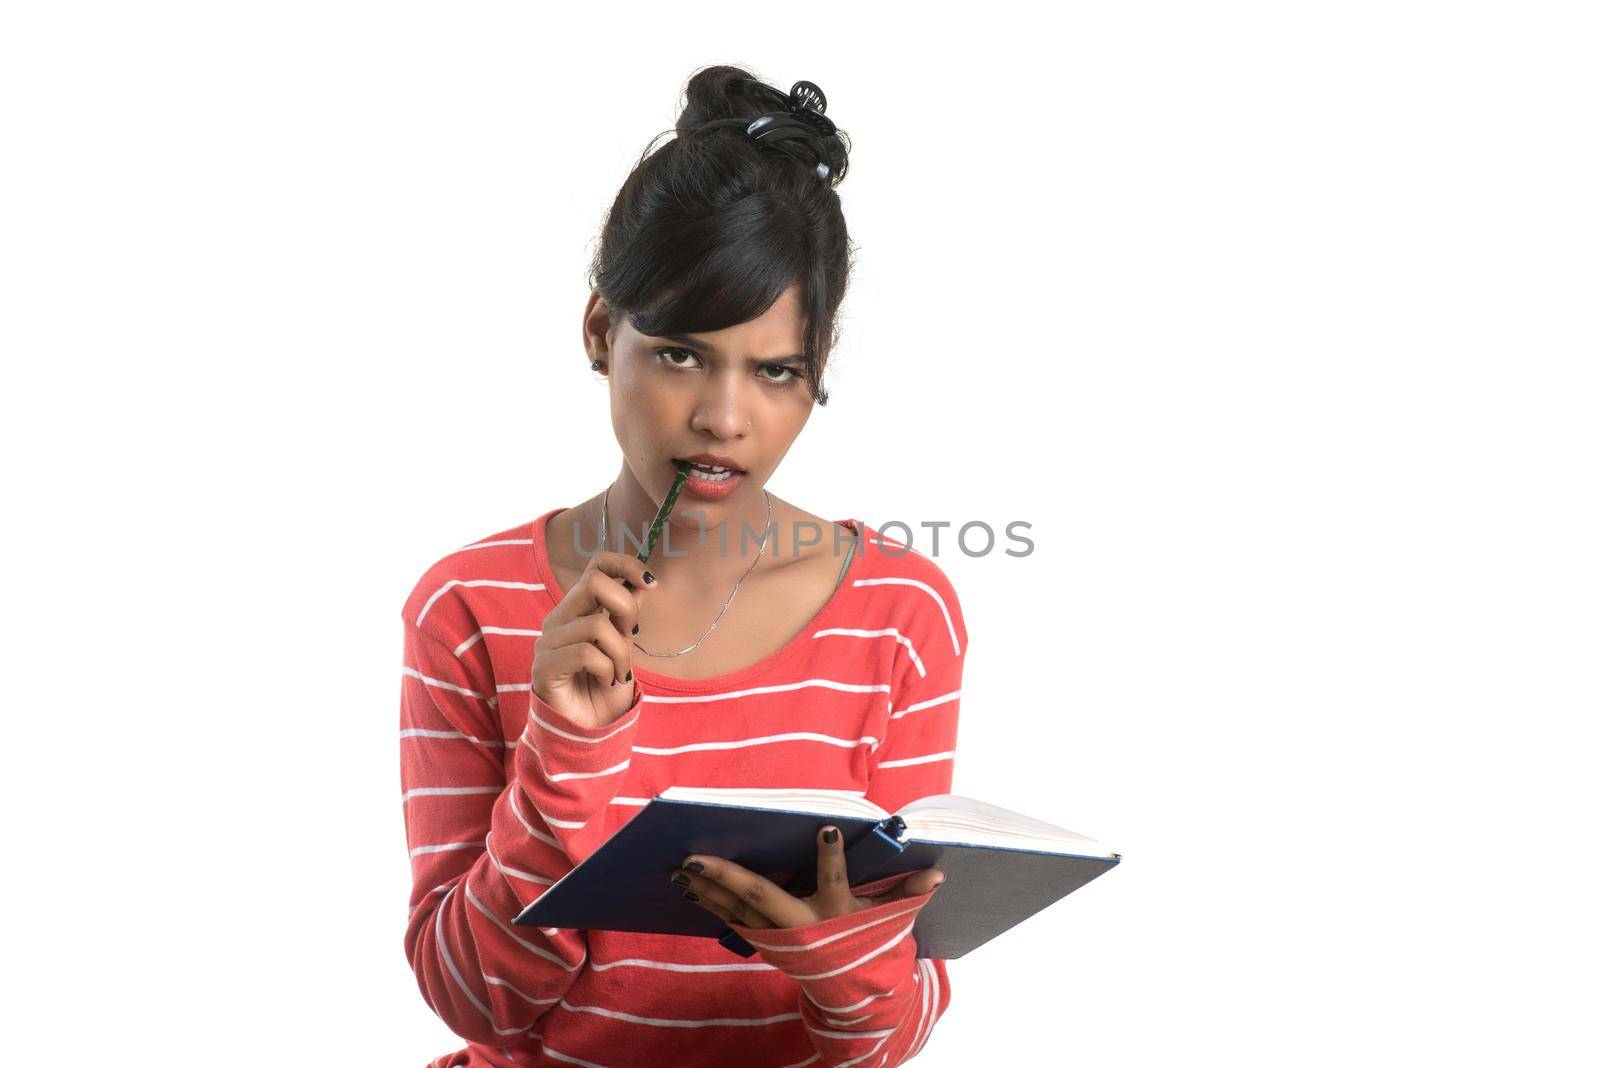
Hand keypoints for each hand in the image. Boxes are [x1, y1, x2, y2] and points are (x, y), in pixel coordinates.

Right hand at [531, 550, 655, 729]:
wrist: (589, 732)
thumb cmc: (604, 689)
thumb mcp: (625, 647)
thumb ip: (627, 615)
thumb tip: (643, 583)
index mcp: (578, 609)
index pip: (595, 565)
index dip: (625, 564)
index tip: (651, 583)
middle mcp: (559, 619)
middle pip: (594, 582)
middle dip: (626, 607)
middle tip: (632, 635)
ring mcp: (547, 641)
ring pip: (596, 624)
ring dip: (620, 653)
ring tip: (620, 673)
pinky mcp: (543, 667)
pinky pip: (585, 653)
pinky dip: (606, 668)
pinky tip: (606, 681)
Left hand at [668, 824, 945, 928]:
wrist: (854, 994)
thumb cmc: (871, 941)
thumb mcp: (892, 919)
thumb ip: (908, 892)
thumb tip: (939, 873)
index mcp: (837, 911)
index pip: (836, 878)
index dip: (832, 855)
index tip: (825, 827)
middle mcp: (803, 923)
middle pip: (762, 895)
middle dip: (727, 875)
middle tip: (694, 856)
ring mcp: (780, 935)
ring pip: (737, 909)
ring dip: (706, 889)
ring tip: (678, 868)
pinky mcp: (766, 941)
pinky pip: (732, 919)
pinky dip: (710, 903)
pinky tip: (688, 887)